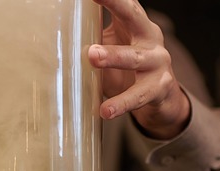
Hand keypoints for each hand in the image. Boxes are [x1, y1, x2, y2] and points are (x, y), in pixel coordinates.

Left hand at [88, 0, 189, 138]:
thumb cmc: (129, 67)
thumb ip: (94, 35)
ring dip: (113, 56)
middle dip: (115, 5)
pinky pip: (139, 96)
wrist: (162, 97)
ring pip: (134, 58)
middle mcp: (150, 38)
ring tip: (92, 57)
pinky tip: (105, 111)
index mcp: (136, 24)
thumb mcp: (113, 46)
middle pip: (134, 17)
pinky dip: (121, 103)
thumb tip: (57, 27)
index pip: (124, 2)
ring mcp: (158, 62)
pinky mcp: (159, 87)